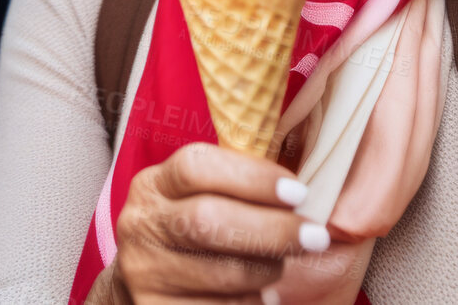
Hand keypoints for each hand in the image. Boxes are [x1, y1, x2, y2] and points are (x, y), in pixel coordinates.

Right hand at [103, 142, 327, 303]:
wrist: (148, 286)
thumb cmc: (196, 235)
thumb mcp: (205, 198)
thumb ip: (246, 185)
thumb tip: (313, 179)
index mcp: (155, 184)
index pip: (196, 167)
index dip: (252, 178)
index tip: (298, 193)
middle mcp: (142, 224)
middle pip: (208, 220)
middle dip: (272, 229)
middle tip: (316, 236)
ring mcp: (145, 272)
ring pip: (223, 273)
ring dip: (267, 270)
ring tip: (280, 265)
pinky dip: (254, 303)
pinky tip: (260, 296)